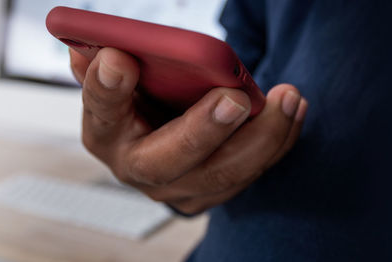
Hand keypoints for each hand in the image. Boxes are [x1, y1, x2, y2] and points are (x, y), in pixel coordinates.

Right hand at [70, 47, 307, 214]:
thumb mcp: (123, 77)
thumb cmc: (142, 98)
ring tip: (288, 98)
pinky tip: (292, 111)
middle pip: (166, 161)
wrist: (160, 138)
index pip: (100, 109)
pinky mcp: (210, 194)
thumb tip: (99, 48)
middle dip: (202, 131)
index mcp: (105, 130)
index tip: (118, 58)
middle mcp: (135, 168)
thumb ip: (109, 64)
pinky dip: (276, 143)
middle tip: (234, 98)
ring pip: (220, 175)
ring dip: (260, 138)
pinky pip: (248, 175)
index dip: (106, 87)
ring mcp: (175, 188)